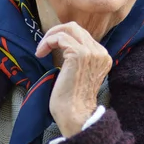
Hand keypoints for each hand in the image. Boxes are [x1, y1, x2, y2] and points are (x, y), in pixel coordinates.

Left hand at [35, 21, 111, 136]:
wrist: (76, 115)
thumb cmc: (73, 100)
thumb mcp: (81, 74)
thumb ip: (80, 59)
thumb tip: (64, 45)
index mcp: (103, 56)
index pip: (83, 35)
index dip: (64, 38)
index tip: (51, 49)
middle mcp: (100, 52)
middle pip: (76, 28)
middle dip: (56, 32)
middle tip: (44, 45)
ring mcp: (91, 52)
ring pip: (68, 29)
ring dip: (50, 37)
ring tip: (41, 50)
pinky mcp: (78, 54)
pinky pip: (60, 37)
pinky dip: (47, 42)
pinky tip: (40, 54)